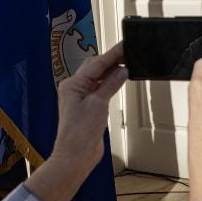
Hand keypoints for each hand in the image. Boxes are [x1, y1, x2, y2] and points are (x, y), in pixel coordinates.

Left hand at [51, 41, 128, 170]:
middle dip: (112, 59)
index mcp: (73, 85)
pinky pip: (100, 89)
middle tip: (129, 51)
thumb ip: (110, 84)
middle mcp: (75, 89)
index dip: (113, 54)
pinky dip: (110, 82)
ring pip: (98, 77)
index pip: (96, 64)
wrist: (75, 156)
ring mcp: (81, 98)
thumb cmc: (80, 132)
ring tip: (127, 62)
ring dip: (112, 70)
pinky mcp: (88, 108)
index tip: (125, 44)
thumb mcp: (98, 104)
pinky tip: (120, 79)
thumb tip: (122, 71)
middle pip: (95, 67)